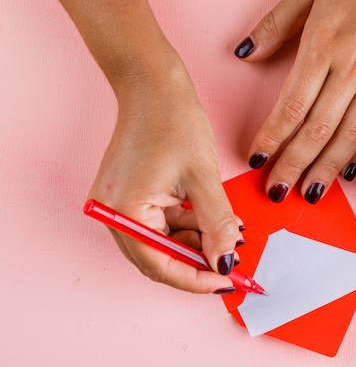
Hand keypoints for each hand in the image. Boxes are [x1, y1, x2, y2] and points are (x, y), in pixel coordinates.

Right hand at [88, 68, 242, 293]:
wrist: (153, 85)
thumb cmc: (173, 122)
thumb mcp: (203, 178)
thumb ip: (215, 225)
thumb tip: (225, 261)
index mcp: (123, 211)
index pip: (161, 265)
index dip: (197, 279)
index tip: (227, 281)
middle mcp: (112, 213)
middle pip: (158, 258)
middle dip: (197, 263)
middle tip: (231, 264)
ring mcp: (119, 204)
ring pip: (162, 243)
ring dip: (196, 243)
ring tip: (229, 238)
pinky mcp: (130, 195)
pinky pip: (160, 224)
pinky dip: (187, 227)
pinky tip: (213, 223)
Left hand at [235, 0, 355, 202]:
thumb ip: (277, 25)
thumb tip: (247, 53)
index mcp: (324, 43)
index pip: (292, 105)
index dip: (272, 138)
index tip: (258, 160)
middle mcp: (352, 66)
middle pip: (318, 128)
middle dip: (294, 164)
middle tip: (278, 191)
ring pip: (349, 133)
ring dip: (327, 168)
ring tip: (311, 194)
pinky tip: (349, 173)